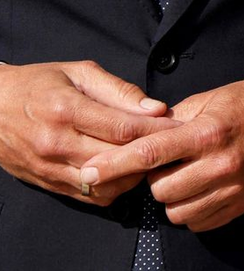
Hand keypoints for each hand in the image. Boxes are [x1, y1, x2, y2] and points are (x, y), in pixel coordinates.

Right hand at [0, 60, 174, 206]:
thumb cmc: (38, 84)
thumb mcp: (79, 72)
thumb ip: (119, 90)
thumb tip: (155, 108)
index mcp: (67, 110)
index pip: (122, 128)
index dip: (156, 128)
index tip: (178, 125)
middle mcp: (56, 144)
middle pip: (117, 159)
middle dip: (149, 152)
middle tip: (172, 143)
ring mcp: (50, 169)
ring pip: (105, 185)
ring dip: (132, 174)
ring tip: (148, 157)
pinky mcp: (46, 184)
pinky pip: (88, 197)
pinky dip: (112, 188)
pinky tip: (124, 170)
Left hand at [81, 78, 243, 231]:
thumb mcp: (212, 98)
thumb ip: (175, 118)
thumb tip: (141, 134)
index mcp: (207, 131)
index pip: (150, 152)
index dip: (115, 164)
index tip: (89, 171)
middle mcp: (218, 163)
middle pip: (160, 189)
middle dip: (156, 178)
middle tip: (171, 161)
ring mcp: (230, 187)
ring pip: (176, 210)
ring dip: (173, 196)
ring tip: (188, 175)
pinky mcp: (238, 205)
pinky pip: (197, 222)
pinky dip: (192, 209)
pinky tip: (202, 188)